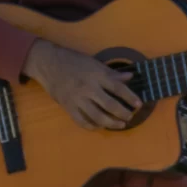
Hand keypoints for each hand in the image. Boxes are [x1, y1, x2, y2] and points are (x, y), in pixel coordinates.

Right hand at [21, 39, 141, 129]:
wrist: (48, 63)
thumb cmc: (72, 61)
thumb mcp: (93, 62)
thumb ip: (111, 73)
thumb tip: (129, 76)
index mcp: (96, 75)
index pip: (118, 88)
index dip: (130, 97)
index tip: (139, 104)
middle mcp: (88, 88)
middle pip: (110, 105)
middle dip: (123, 113)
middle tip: (130, 116)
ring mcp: (77, 99)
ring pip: (98, 116)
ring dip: (111, 123)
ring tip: (120, 124)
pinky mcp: (68, 106)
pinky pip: (82, 121)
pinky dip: (93, 126)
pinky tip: (100, 125)